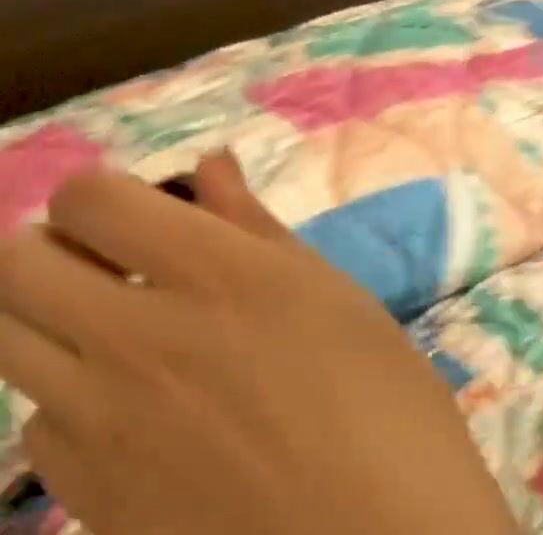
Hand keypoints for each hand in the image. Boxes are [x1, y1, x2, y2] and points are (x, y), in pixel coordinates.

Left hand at [0, 153, 515, 534]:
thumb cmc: (389, 418)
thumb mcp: (340, 305)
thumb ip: (259, 233)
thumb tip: (208, 168)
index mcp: (216, 278)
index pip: (88, 196)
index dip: (104, 199)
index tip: (137, 223)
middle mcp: (137, 337)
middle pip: (15, 262)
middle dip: (53, 255)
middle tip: (103, 277)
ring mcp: (99, 418)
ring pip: (4, 339)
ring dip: (46, 329)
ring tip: (105, 348)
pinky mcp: (84, 488)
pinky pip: (34, 427)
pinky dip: (67, 415)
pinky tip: (128, 426)